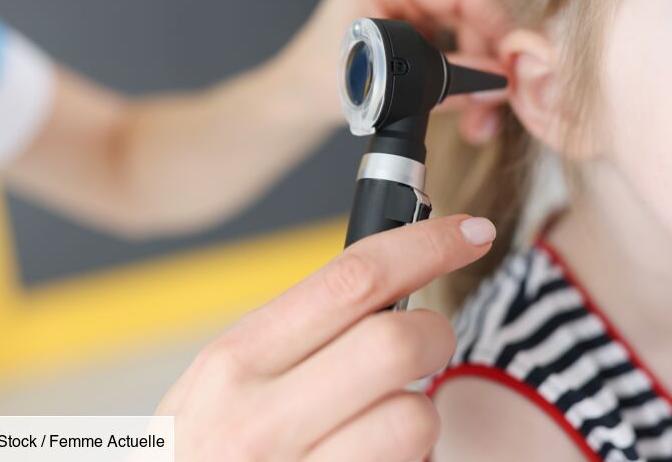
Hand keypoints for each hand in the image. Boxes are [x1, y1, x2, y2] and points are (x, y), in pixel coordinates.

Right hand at [156, 214, 495, 460]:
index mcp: (236, 359)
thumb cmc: (201, 450)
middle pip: (396, 342)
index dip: (425, 245)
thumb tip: (382, 283)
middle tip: (428, 338)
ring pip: (415, 418)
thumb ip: (291, 334)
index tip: (470, 232)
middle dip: (435, 331)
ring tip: (382, 419)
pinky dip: (409, 456)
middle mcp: (260, 418)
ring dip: (418, 412)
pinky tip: (371, 456)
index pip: (351, 279)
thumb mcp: (220, 380)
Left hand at [275, 0, 510, 139]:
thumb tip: (497, 85)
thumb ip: (444, 83)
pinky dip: (470, 68)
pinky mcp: (426, 3)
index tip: (515, 70)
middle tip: (493, 107)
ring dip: (482, 73)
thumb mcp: (382, 82)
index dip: (499, 31)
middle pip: (476, 9)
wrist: (305, 87)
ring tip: (478, 117)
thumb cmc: (323, 75)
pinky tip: (469, 99)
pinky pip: (466, 32)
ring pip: (477, 25)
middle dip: (488, 63)